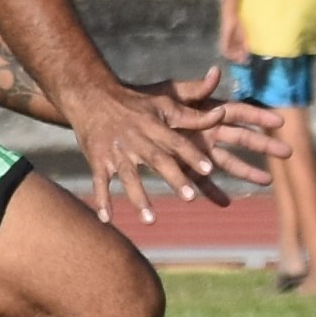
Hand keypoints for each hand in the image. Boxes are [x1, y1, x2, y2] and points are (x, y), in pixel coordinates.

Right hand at [53, 72, 270, 220]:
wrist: (91, 96)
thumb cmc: (135, 103)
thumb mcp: (164, 103)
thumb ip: (194, 114)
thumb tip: (223, 114)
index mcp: (154, 125)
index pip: (177, 141)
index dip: (193, 154)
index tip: (209, 170)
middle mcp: (136, 138)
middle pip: (157, 160)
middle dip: (174, 178)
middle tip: (190, 198)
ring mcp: (116, 150)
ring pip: (129, 176)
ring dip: (139, 197)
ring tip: (151, 219)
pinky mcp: (97, 159)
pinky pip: (99, 181)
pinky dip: (102, 200)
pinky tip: (107, 219)